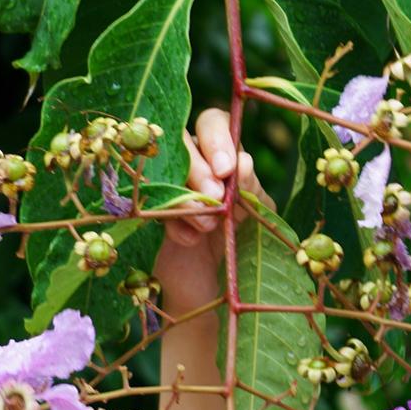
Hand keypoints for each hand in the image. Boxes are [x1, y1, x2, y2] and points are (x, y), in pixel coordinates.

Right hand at [151, 107, 270, 306]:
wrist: (221, 286)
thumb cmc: (244, 239)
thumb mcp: (257, 213)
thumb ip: (250, 188)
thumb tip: (242, 161)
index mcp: (224, 153)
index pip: (215, 123)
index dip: (218, 139)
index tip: (226, 169)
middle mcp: (194, 161)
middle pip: (184, 141)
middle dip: (199, 169)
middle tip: (215, 198)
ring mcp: (170, 185)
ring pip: (165, 170)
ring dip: (187, 196)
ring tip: (207, 225)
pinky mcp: (153, 213)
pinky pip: (155, 206)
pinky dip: (175, 224)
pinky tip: (190, 240)